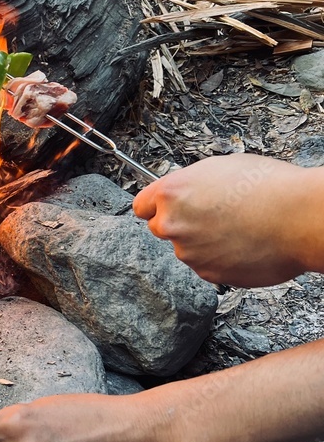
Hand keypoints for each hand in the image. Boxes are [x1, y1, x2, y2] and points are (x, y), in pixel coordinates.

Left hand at [133, 153, 321, 286]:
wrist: (300, 217)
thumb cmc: (269, 187)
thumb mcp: (220, 167)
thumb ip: (191, 184)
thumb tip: (185, 192)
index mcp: (171, 193)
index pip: (141, 206)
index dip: (156, 206)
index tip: (163, 208)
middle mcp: (173, 224)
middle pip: (161, 228)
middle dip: (180, 224)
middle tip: (211, 217)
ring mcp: (190, 252)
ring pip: (188, 249)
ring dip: (204, 243)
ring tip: (238, 228)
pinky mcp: (209, 273)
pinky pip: (208, 265)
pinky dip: (221, 259)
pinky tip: (244, 244)